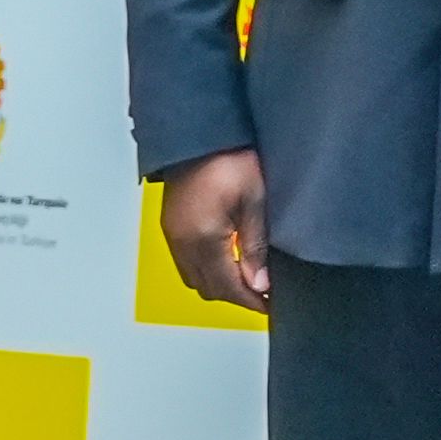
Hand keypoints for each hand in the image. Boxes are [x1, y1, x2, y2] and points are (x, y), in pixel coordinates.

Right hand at [160, 147, 270, 313]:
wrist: (200, 132)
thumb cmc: (229, 157)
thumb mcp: (254, 200)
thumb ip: (255, 245)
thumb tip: (260, 283)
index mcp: (203, 239)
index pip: (228, 287)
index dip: (251, 301)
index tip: (270, 306)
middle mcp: (182, 243)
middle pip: (208, 289)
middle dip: (236, 296)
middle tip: (263, 294)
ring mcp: (172, 235)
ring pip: (194, 280)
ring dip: (219, 285)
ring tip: (248, 280)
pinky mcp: (170, 226)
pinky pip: (185, 263)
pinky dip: (205, 270)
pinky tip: (225, 261)